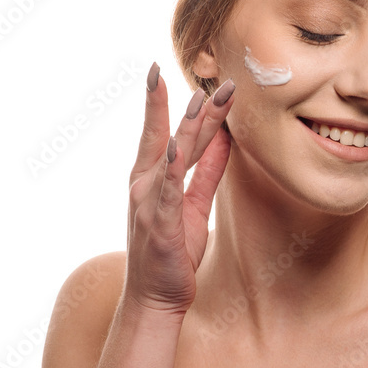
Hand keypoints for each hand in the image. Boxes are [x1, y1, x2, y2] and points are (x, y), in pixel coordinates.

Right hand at [123, 62, 234, 314]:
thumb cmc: (173, 252)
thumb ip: (207, 171)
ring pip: (172, 153)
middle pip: (170, 133)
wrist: (155, 297)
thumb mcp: (194, 205)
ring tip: (204, 97)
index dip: (168, 100)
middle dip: (194, 105)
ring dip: (190, 125)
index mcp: (151, 177)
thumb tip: (223, 139)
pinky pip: (168, 188)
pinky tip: (177, 144)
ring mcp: (149, 200)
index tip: (172, 70)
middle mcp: (144, 182)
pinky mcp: (160, 220)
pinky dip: (172, 165)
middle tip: (216, 78)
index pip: (162, 130)